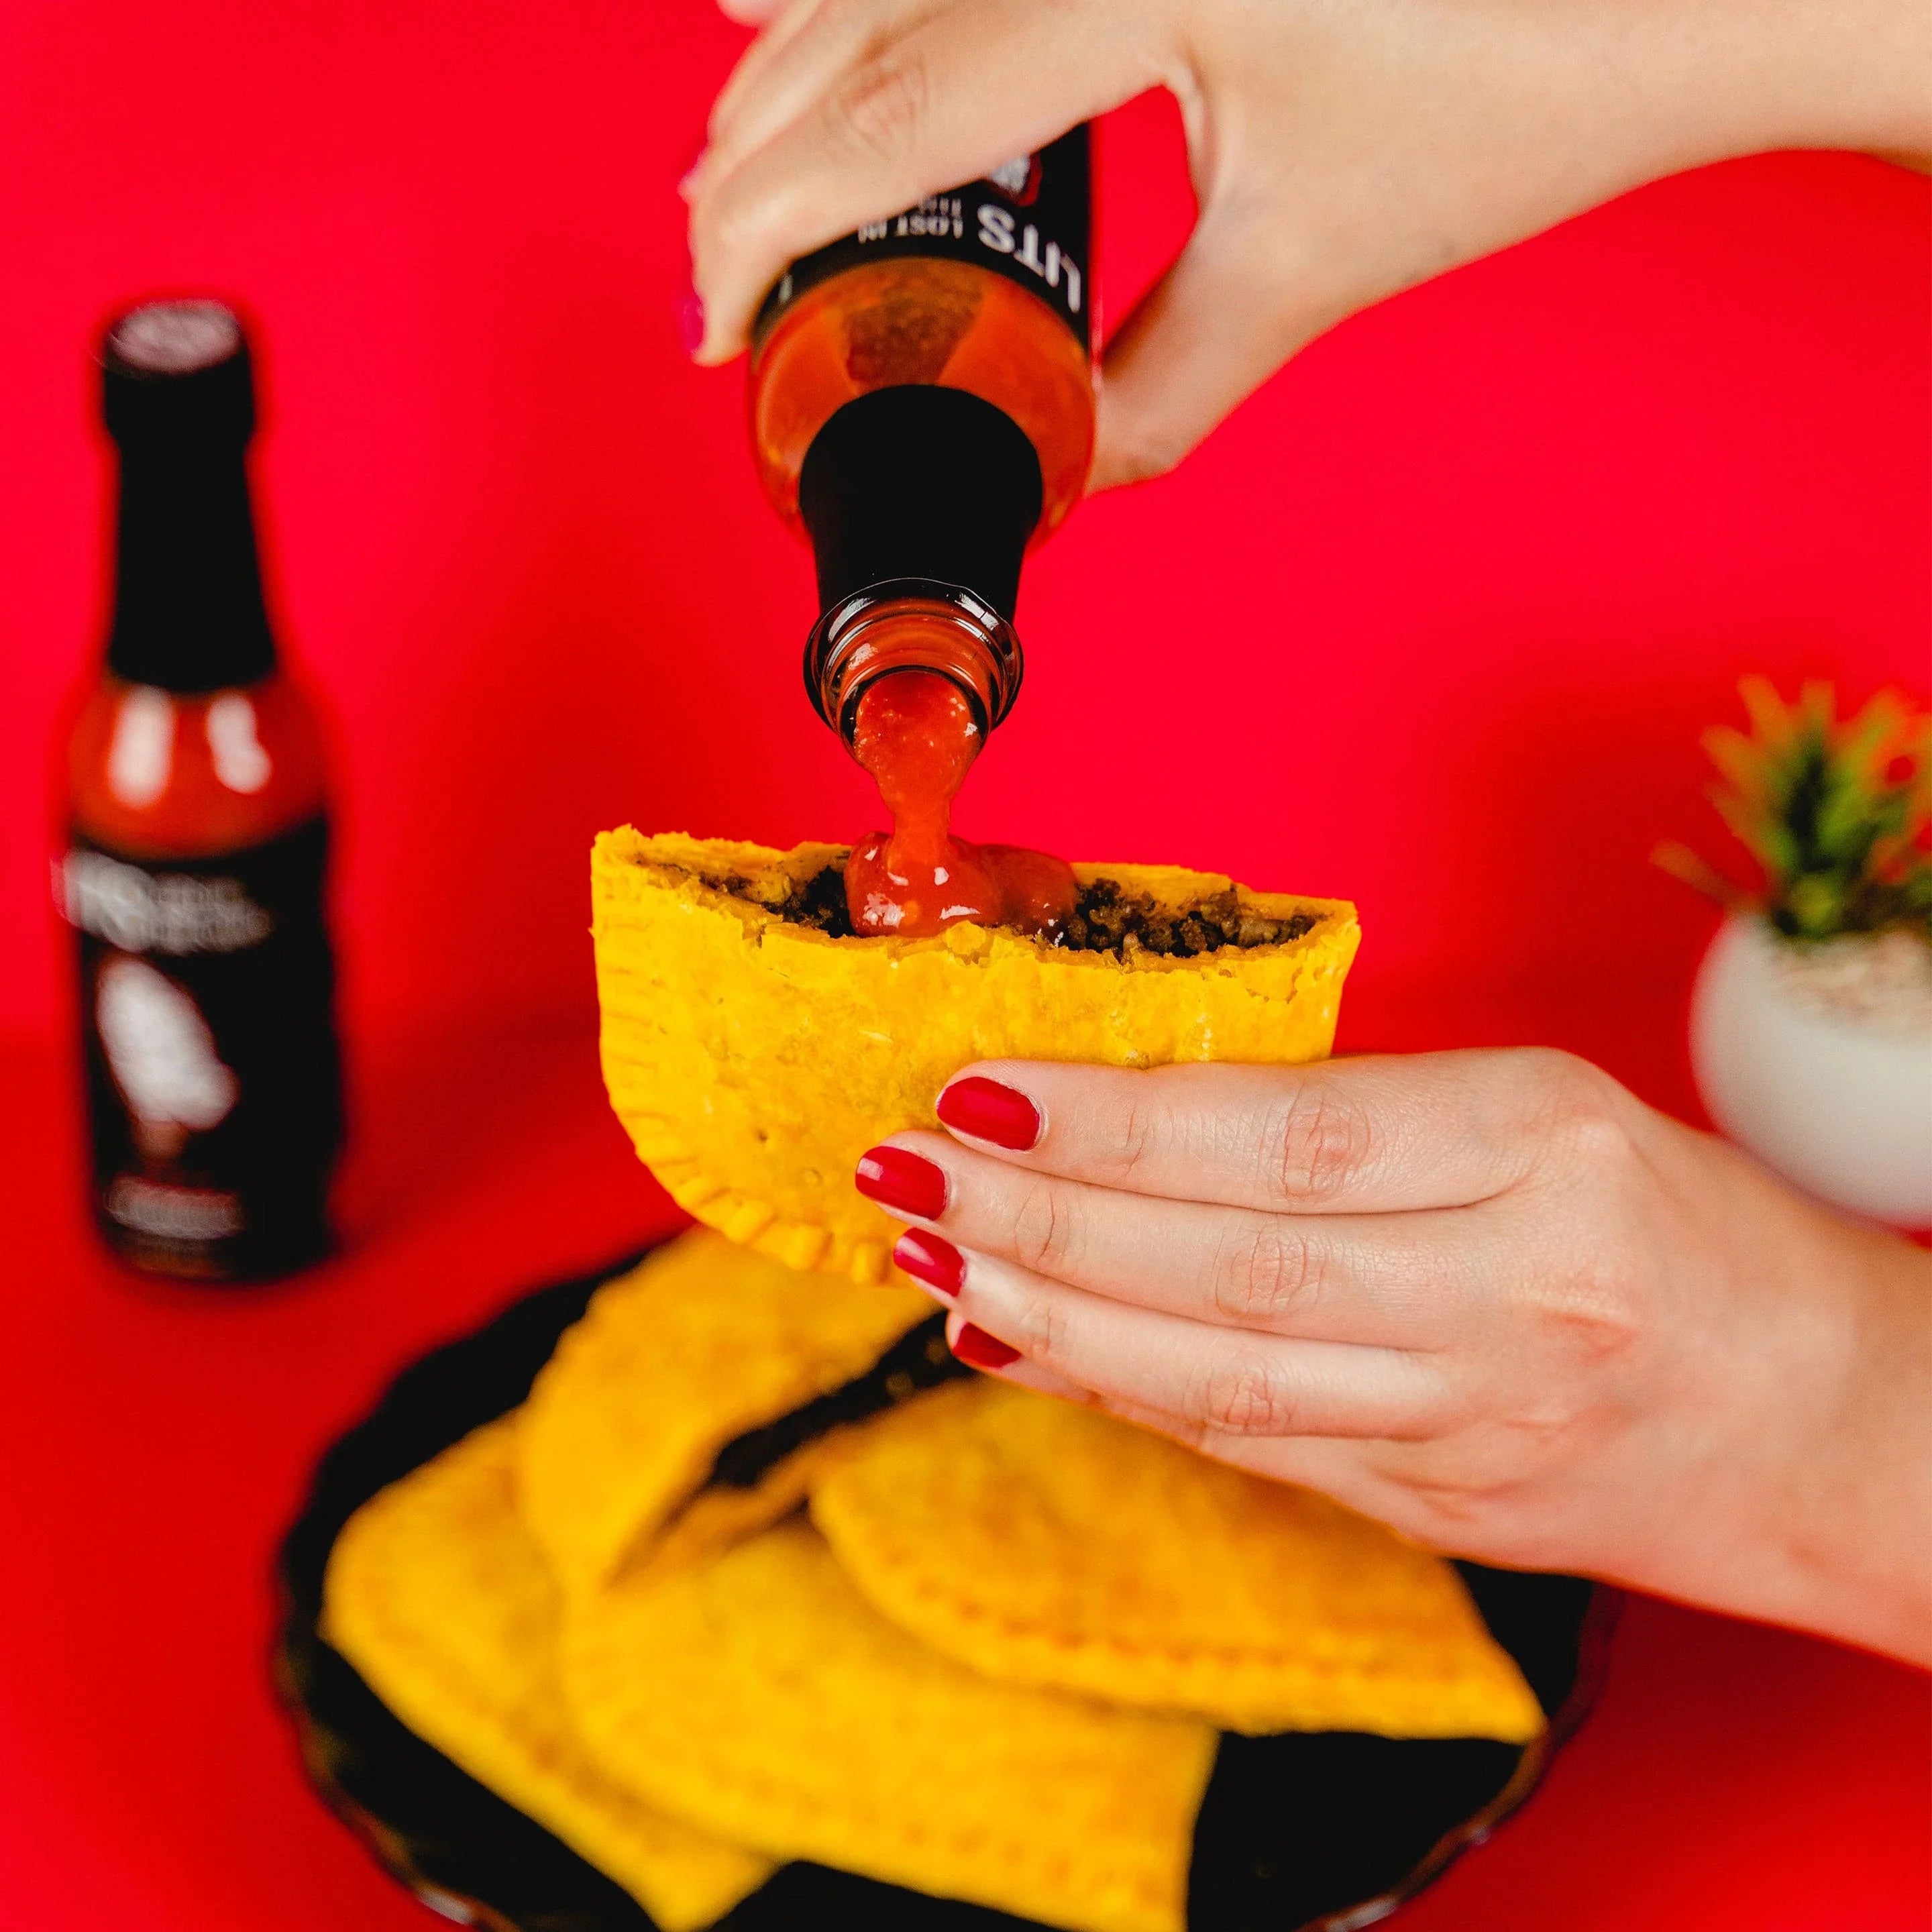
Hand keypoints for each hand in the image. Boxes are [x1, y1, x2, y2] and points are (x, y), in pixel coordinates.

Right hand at [686, 0, 1929, 487]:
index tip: (717, 319)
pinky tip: (790, 1)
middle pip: (857, 17)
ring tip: (739, 158)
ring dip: (796, 57)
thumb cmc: (1530, 84)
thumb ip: (1161, 384)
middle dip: (757, 151)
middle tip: (714, 270)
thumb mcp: (1312, 263)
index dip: (774, 225)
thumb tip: (1066, 475)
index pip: (891, 112)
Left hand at [854, 1050, 1931, 1664]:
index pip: (1283, 1138)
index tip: (982, 1088)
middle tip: (908, 1170)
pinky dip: (1116, 1394)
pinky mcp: (1439, 1510)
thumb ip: (1350, 1126)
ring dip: (1047, 1319)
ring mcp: (1471, 1425)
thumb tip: (1126, 1121)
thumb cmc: (1684, 1229)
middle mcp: (1509, 1295)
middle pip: (1226, 1267)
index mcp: (1545, 1150)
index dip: (1113, 1121)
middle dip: (1041, 1220)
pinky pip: (1245, 1445)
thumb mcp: (1543, 1113)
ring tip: (928, 1258)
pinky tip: (1015, 1347)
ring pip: (1217, 1377)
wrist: (1838, 1422)